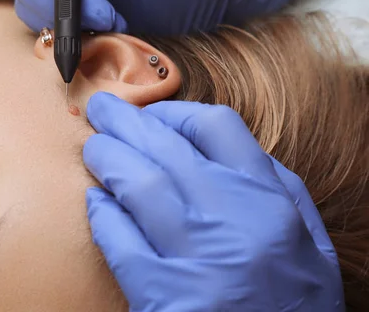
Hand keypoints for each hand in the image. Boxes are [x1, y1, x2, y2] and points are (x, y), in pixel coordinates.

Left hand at [82, 92, 343, 310]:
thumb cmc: (293, 303)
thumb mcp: (308, 242)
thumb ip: (277, 191)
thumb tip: (228, 148)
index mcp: (270, 203)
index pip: (216, 128)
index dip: (174, 112)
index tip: (152, 114)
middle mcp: (235, 223)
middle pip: (166, 148)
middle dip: (124, 121)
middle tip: (100, 109)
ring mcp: (198, 261)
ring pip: (140, 185)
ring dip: (108, 159)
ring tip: (93, 149)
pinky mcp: (164, 298)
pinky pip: (121, 242)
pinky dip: (103, 215)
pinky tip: (97, 203)